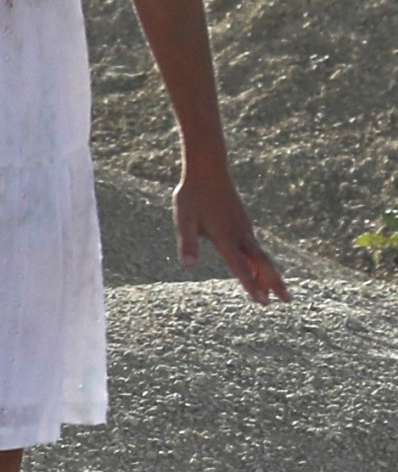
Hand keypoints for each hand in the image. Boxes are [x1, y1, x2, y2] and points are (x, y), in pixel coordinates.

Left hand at [176, 165, 286, 303]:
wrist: (208, 169)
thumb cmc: (193, 195)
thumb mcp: (184, 220)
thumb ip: (188, 243)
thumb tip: (188, 266)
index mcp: (225, 237)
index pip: (241, 267)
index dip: (252, 285)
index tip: (264, 302)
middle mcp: (240, 234)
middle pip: (262, 263)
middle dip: (274, 283)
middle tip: (287, 301)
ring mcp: (244, 228)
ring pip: (262, 256)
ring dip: (270, 274)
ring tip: (279, 291)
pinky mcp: (243, 223)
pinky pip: (256, 247)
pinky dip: (262, 262)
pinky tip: (262, 269)